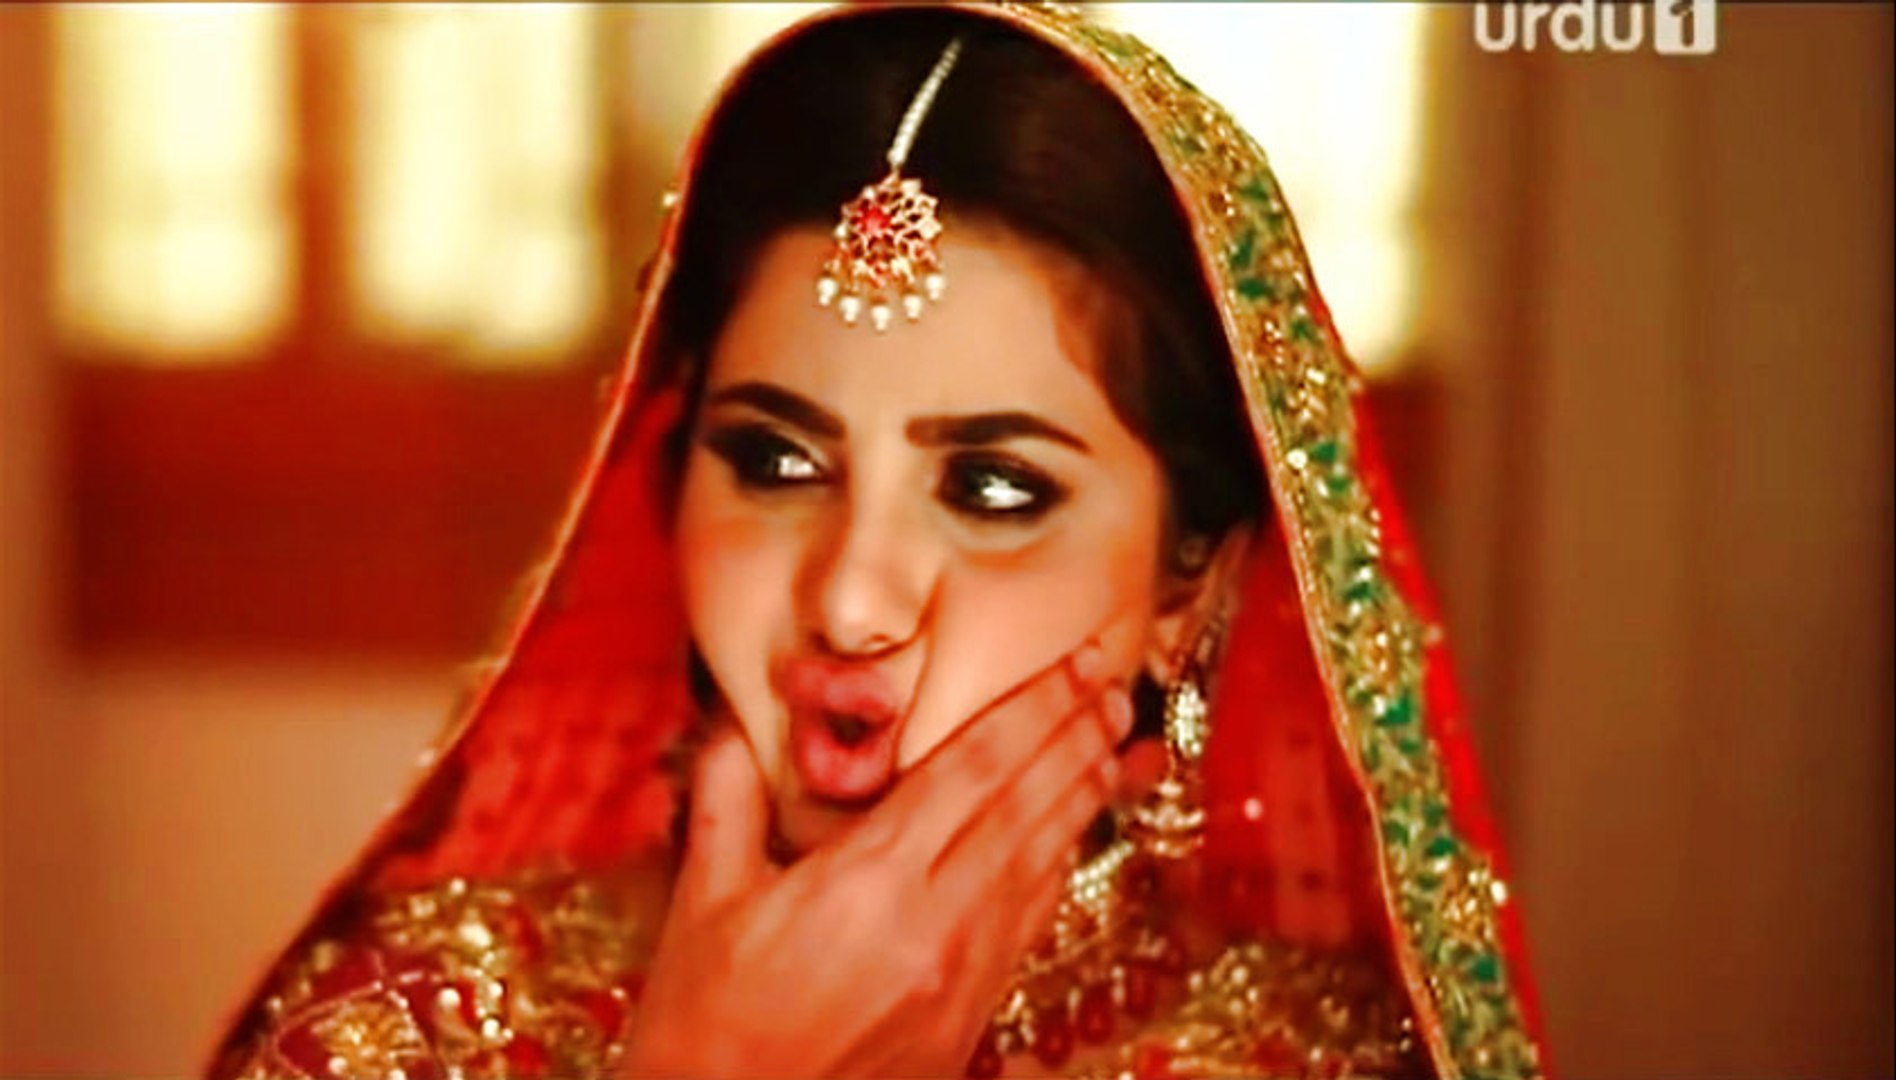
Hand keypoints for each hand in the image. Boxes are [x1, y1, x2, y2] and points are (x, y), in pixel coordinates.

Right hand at [619, 640, 1135, 1078]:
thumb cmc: (704, 1022)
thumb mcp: (704, 899)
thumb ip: (728, 799)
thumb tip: (736, 724)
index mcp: (871, 881)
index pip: (975, 768)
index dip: (1034, 707)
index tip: (1076, 661)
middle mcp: (935, 923)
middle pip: (1026, 808)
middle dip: (1076, 738)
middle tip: (1114, 684)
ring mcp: (961, 975)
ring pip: (1040, 865)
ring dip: (1082, 798)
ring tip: (1117, 746)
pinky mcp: (969, 1018)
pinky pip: (1027, 922)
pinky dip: (1055, 867)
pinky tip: (1070, 838)